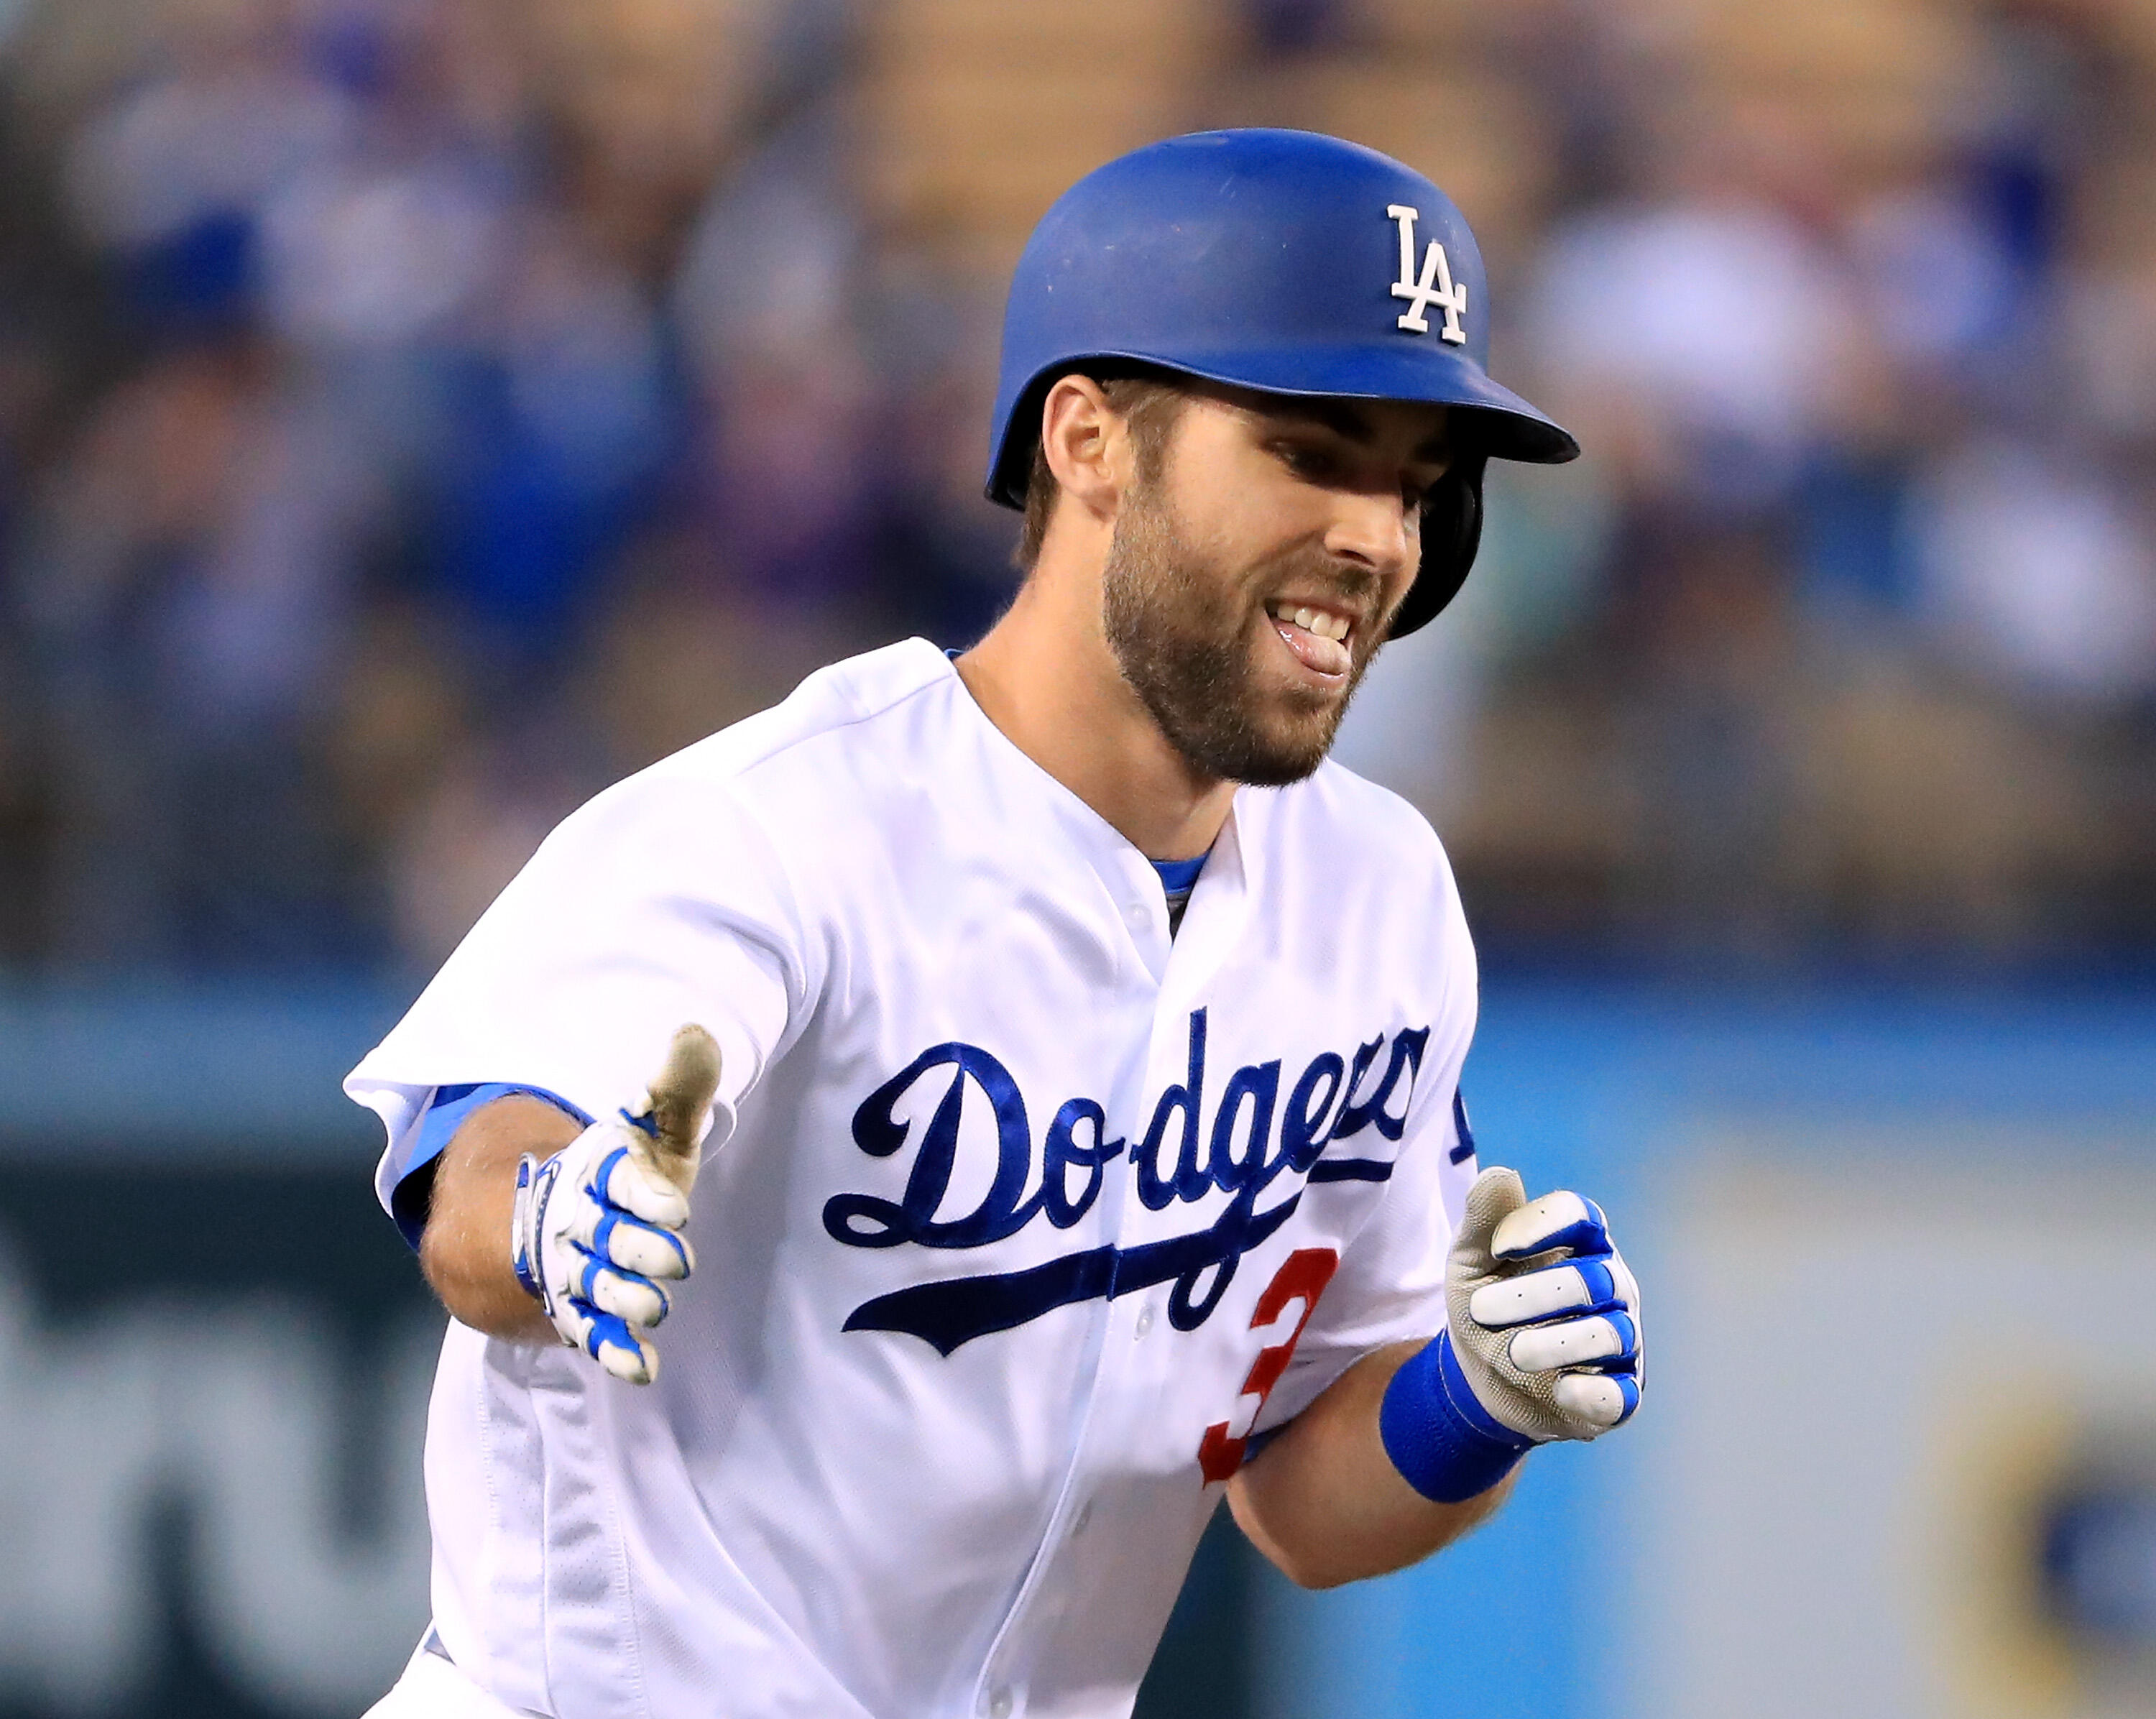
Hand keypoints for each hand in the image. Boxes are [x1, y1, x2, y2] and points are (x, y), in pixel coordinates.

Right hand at [509, 1024, 720, 1383]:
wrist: (549, 1221)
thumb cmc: (623, 1172)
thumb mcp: (653, 1129)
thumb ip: (677, 1091)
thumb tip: (696, 1036)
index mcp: (603, 1172)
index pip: (620, 1181)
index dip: (644, 1195)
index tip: (674, 1209)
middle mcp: (584, 1222)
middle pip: (609, 1238)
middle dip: (640, 1249)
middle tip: (677, 1261)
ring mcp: (578, 1271)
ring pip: (598, 1288)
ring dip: (625, 1300)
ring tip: (653, 1309)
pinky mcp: (580, 1312)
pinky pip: (595, 1334)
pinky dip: (616, 1352)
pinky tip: (644, 1369)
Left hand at [1443, 1165, 1641, 1441]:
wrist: (1480, 1378)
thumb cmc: (1484, 1305)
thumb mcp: (1469, 1262)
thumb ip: (1483, 1219)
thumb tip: (1500, 1174)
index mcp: (1579, 1243)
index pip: (1580, 1214)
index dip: (1540, 1225)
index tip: (1497, 1247)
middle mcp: (1611, 1285)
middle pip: (1590, 1280)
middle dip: (1530, 1296)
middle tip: (1480, 1310)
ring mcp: (1621, 1339)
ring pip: (1608, 1334)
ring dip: (1552, 1344)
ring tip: (1512, 1353)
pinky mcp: (1619, 1393)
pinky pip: (1621, 1394)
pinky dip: (1592, 1392)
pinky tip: (1559, 1388)